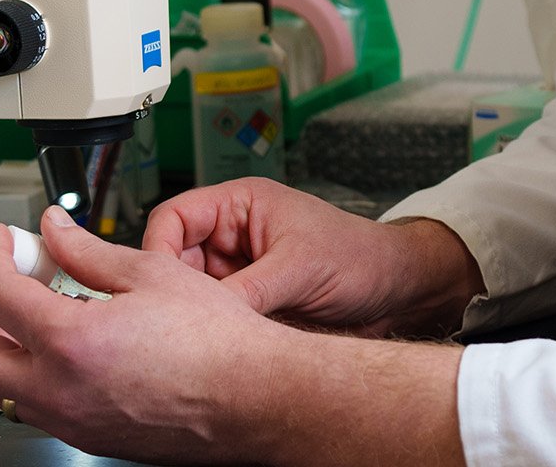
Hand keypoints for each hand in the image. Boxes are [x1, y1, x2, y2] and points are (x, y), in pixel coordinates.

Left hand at [0, 207, 288, 462]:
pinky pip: (34, 405)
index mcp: (71, 343)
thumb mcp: (149, 273)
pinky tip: (62, 340)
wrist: (255, 398)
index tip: (3, 241)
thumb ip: (86, 251)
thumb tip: (54, 230)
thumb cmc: (218, 343)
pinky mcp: (87, 437)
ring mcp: (71, 422)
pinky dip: (29, 369)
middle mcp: (60, 392)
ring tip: (29, 306)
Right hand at [143, 177, 481, 336]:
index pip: (173, 219)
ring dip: (195, 315)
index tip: (159, 285)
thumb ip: (245, 290)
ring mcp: (240, 275)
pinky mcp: (250, 308)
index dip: (158, 250)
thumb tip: (199, 315)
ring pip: (191, 296)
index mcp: (239, 206)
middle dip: (175, 290)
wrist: (398, 296)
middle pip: (174, 262)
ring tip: (200, 337)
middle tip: (178, 320)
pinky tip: (218, 349)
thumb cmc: (361, 258)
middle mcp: (233, 239)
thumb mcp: (298, 268)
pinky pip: (215, 320)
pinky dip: (214, 334)